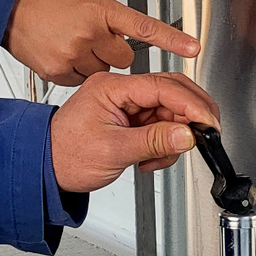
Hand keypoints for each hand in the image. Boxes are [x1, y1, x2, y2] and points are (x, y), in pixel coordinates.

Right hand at [4, 0, 198, 85]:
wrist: (8, 8)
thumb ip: (109, 19)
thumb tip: (126, 40)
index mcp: (99, 11)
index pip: (143, 27)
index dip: (171, 38)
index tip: (193, 48)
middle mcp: (89, 34)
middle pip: (123, 58)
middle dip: (112, 51)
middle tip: (90, 36)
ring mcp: (73, 55)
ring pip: (104, 71)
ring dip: (94, 61)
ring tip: (72, 43)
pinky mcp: (59, 72)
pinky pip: (81, 80)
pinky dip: (75, 71)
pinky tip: (62, 54)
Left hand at [49, 72, 217, 192]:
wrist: (46, 167)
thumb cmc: (65, 155)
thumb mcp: (114, 151)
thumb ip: (154, 141)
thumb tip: (187, 134)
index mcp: (112, 87)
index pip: (163, 87)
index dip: (192, 104)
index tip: (209, 122)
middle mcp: (120, 90)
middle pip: (172, 92)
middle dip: (191, 115)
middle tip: (205, 134)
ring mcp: (125, 105)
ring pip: (169, 112)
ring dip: (175, 136)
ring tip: (159, 157)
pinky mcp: (129, 119)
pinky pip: (160, 126)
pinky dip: (164, 144)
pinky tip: (150, 158)